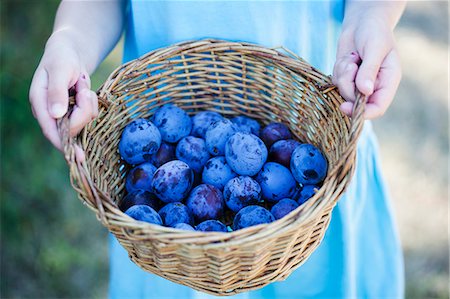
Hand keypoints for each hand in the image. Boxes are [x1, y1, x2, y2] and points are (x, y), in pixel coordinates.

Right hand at [29, 30, 98, 152]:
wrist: (70, 52)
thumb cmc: (62, 58)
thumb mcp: (61, 71)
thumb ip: (58, 92)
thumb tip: (56, 114)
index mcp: (40, 103)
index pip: (51, 131)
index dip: (65, 144)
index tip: (79, 156)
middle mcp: (50, 113)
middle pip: (72, 129)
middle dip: (83, 111)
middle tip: (83, 89)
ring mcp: (63, 114)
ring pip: (84, 122)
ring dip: (88, 104)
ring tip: (82, 86)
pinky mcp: (75, 112)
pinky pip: (90, 116)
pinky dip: (91, 103)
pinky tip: (85, 91)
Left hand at [333, 14, 401, 118]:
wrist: (363, 23)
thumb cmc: (375, 33)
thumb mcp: (375, 48)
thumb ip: (369, 70)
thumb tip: (364, 91)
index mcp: (388, 82)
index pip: (378, 108)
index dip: (364, 113)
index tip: (347, 108)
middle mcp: (374, 87)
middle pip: (355, 102)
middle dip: (347, 85)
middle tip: (351, 65)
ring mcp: (358, 84)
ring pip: (343, 91)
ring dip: (343, 74)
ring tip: (352, 58)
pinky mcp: (346, 79)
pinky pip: (335, 82)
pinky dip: (338, 69)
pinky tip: (348, 58)